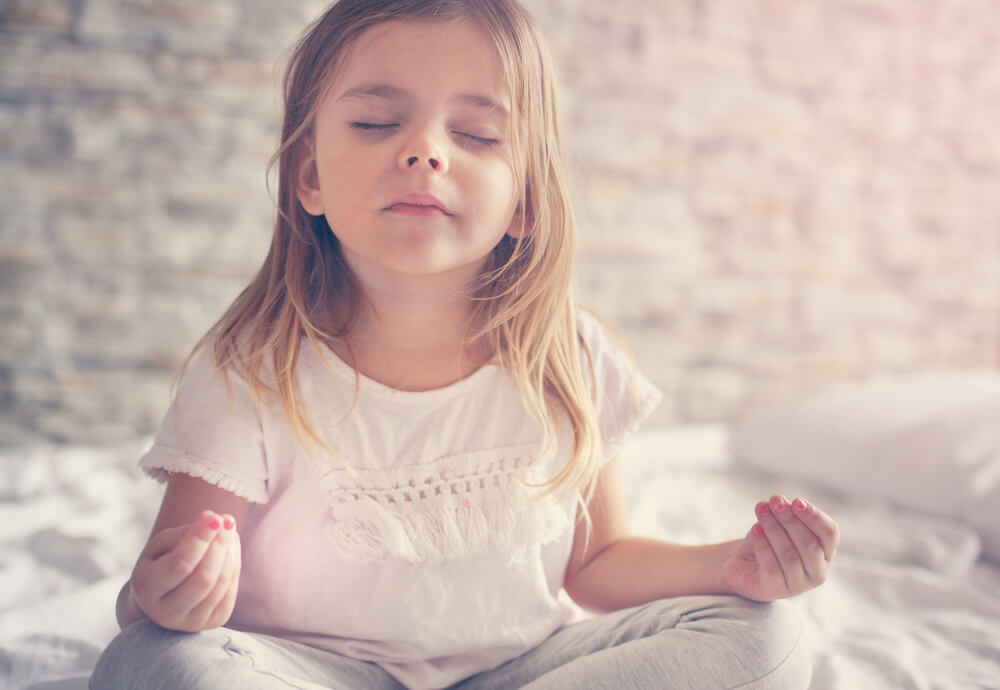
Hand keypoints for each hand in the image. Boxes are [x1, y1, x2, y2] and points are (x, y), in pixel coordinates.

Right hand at [129, 510, 241, 631]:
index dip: (200, 539)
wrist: (161, 598)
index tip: (214, 517)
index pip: (180, 564)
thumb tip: (214, 520)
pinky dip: (235, 564)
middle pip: (204, 577)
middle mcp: (166, 612)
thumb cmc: (161, 564)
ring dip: (230, 551)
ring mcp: (191, 622)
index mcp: (147, 589)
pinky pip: (230, 591)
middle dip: (219, 545)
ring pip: (221, 583)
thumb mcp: (160, 546)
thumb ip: (183, 533)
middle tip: (226, 520)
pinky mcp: (213, 622)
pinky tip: (231, 548)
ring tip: (229, 530)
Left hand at [724, 495, 838, 601]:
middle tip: (775, 501)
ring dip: (774, 528)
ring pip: (789, 554)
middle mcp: (817, 571)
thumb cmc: (767, 541)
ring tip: (761, 510)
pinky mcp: (775, 590)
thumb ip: (784, 515)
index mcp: (826, 552)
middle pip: (809, 544)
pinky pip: (771, 566)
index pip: (830, 534)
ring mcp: (797, 585)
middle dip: (791, 520)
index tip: (796, 501)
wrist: (741, 564)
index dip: (815, 517)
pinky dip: (763, 545)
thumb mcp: (778, 524)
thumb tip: (781, 501)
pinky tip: (755, 529)